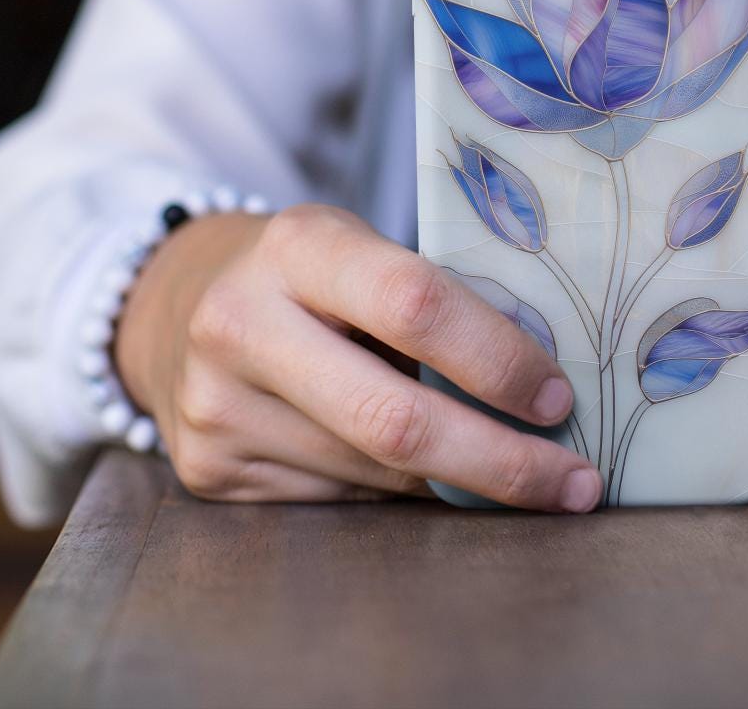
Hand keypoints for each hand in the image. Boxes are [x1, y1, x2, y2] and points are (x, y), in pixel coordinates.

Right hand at [113, 203, 600, 511]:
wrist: (173, 303)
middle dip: (499, 461)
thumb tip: (542, 383)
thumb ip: (430, 298)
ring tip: (517, 475)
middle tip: (574, 481)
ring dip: (458, 484)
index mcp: (297, 246)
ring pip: (374, 474)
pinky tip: (426, 476)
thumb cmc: (307, 272)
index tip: (558, 397)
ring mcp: (217, 407)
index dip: (496, 358)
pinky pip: (339, 501)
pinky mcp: (208, 473)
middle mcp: (242, 324)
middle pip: (393, 419)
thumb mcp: (358, 247)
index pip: (414, 303)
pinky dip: (398, 495)